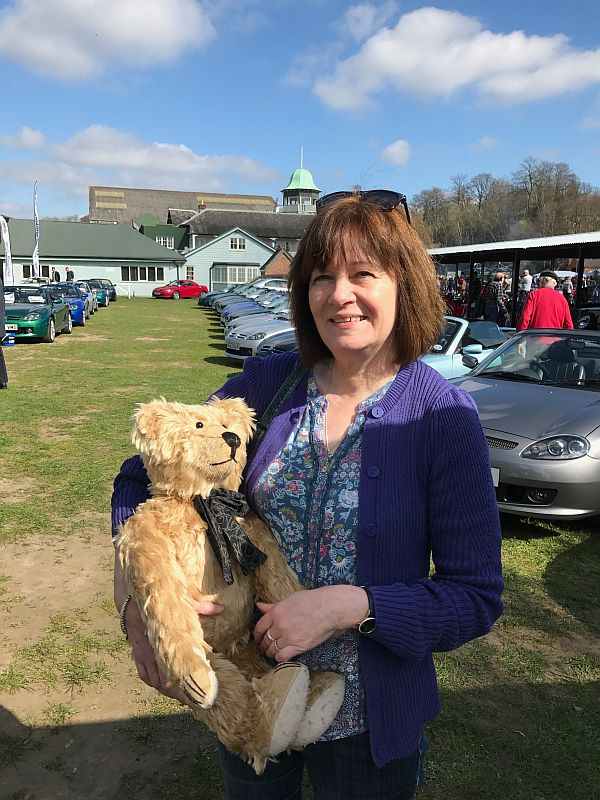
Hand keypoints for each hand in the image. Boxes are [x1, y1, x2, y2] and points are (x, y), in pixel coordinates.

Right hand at [124, 597, 222, 701]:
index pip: (174, 671)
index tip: (195, 695)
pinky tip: (162, 687)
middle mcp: (152, 654)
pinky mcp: (137, 655)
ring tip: (181, 697)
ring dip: (166, 690)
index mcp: (163, 644)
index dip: (184, 686)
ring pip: (154, 681)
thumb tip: (221, 608)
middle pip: (164, 682)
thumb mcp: (181, 601)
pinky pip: (143, 675)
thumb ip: (201, 606)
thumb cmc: (158, 603)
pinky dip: (153, 683)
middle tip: (193, 701)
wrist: (131, 602)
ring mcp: (143, 656)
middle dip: (178, 693)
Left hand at [253, 586, 368, 661]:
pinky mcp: (298, 647)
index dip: (257, 635)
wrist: (330, 608)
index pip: (259, 627)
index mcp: (276, 612)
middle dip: (263, 644)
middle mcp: (279, 625)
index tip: (258, 637)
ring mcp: (288, 637)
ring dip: (270, 652)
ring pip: (272, 650)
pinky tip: (281, 656)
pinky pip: (282, 657)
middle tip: (265, 646)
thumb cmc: (311, 601)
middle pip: (265, 640)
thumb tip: (259, 605)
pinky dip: (279, 658)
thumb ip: (273, 606)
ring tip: (272, 652)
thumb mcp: (290, 600)